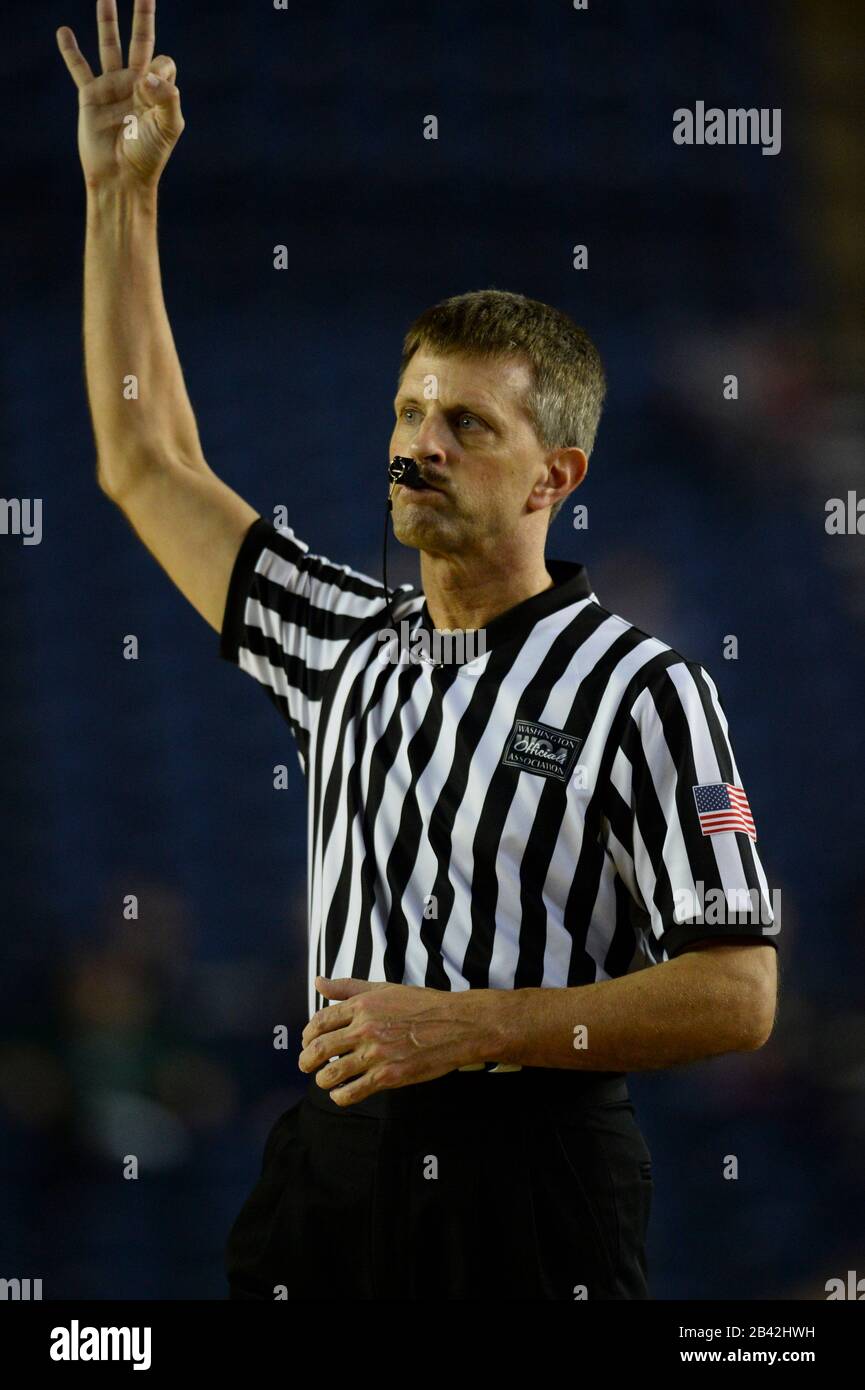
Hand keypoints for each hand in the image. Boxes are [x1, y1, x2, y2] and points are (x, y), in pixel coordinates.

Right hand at [57, 0, 183, 191]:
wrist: (121, 178)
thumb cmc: (148, 156)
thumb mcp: (169, 127)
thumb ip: (167, 98)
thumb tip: (148, 72)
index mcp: (158, 91)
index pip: (164, 63)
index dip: (162, 68)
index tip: (152, 88)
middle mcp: (136, 84)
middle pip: (140, 40)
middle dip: (142, 16)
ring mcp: (112, 87)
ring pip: (109, 46)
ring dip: (108, 21)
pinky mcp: (90, 96)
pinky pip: (79, 68)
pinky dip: (70, 51)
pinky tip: (64, 32)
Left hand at [298, 976, 497, 1105]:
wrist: (456, 1025)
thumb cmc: (423, 1005)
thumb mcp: (384, 988)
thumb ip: (348, 987)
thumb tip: (318, 982)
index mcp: (363, 1004)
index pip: (320, 1021)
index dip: (307, 1035)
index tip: (307, 1042)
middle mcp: (365, 1028)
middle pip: (318, 1048)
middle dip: (305, 1060)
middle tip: (306, 1065)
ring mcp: (376, 1054)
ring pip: (331, 1073)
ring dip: (321, 1079)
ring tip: (324, 1080)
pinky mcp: (388, 1076)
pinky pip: (352, 1092)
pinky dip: (339, 1096)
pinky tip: (340, 1094)